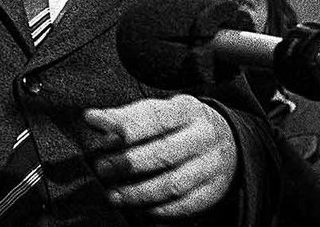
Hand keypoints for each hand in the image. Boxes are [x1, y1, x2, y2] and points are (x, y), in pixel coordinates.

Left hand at [83, 95, 237, 218]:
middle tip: (101, 168)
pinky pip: (185, 205)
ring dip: (138, 193)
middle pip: (164, 154)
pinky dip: (160, 210)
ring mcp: (211, 166)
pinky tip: (139, 210)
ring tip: (112, 195)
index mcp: (187, 110)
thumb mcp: (158, 109)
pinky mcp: (213, 191)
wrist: (227, 140)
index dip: (125, 127)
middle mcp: (203, 137)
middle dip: (128, 163)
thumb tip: (92, 118)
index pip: (155, 118)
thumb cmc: (177, 124)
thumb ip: (126, 115)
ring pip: (173, 184)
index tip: (99, 134)